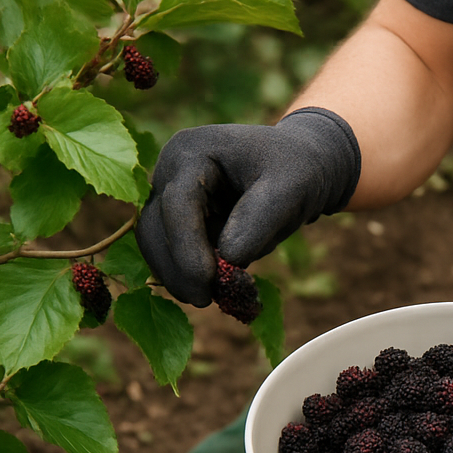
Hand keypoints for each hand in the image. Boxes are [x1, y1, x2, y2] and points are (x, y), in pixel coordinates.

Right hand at [135, 108, 359, 305]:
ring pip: (154, 242)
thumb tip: (229, 257)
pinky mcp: (176, 218)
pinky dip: (185, 273)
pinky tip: (211, 289)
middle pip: (154, 225)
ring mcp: (168, 194)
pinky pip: (169, 251)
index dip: (187, 246)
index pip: (177, 203)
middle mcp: (171, 170)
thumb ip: (260, 218)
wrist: (298, 167)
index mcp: (192, 151)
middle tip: (205, 300)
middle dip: (176, 267)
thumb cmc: (295, 171)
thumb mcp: (289, 187)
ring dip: (176, 275)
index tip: (207, 281)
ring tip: (210, 298)